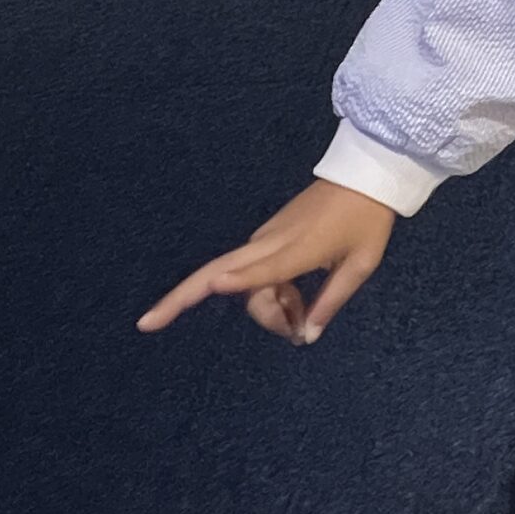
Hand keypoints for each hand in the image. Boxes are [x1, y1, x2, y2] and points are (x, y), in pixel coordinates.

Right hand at [137, 180, 395, 345]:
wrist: (365, 176)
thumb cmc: (367, 220)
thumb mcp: (360, 264)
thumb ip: (330, 301)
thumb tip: (304, 337)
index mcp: (298, 248)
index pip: (263, 267)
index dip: (238, 278)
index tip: (215, 284)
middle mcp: (272, 243)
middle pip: (216, 271)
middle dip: (178, 297)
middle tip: (147, 324)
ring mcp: (265, 238)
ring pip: (240, 283)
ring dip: (262, 310)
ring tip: (300, 323)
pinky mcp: (268, 236)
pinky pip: (253, 274)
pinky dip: (267, 295)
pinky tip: (294, 305)